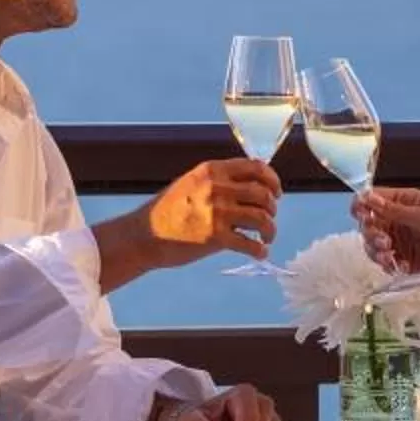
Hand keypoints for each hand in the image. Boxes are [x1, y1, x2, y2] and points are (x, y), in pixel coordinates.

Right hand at [147, 158, 283, 262]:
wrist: (143, 235)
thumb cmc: (168, 210)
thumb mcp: (192, 182)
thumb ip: (220, 180)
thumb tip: (253, 184)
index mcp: (212, 170)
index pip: (256, 167)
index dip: (273, 180)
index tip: (276, 192)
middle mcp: (217, 188)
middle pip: (263, 194)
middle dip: (272, 207)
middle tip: (269, 217)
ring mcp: (217, 212)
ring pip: (262, 218)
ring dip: (270, 230)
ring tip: (266, 237)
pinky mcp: (215, 237)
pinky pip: (250, 244)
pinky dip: (260, 250)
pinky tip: (260, 253)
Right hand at [350, 186, 419, 290]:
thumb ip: (396, 211)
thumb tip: (369, 197)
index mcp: (408, 202)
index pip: (376, 198)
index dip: (363, 204)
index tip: (360, 214)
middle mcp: (401, 219)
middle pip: (369, 222)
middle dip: (371, 232)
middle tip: (384, 241)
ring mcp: (401, 240)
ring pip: (373, 243)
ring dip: (376, 250)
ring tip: (389, 256)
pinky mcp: (403, 260)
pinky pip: (384, 261)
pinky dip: (386, 264)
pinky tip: (399, 267)